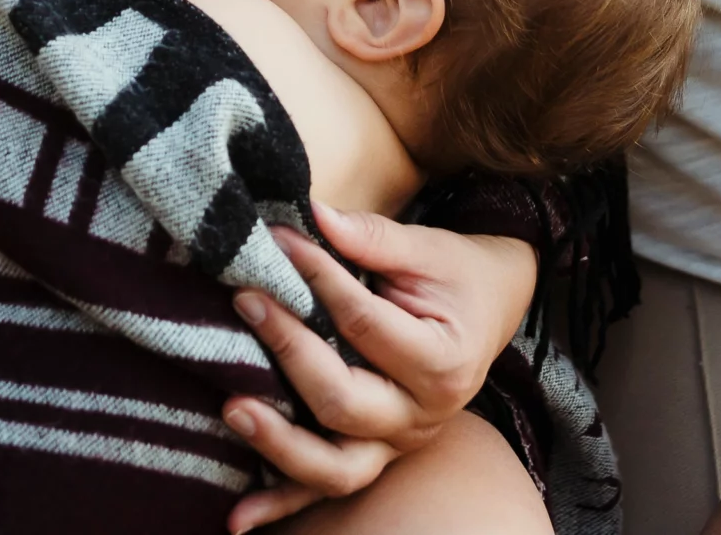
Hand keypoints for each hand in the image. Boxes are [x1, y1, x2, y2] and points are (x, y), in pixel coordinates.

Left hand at [220, 204, 537, 531]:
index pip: (366, 324)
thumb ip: (372, 236)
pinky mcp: (373, 457)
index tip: (278, 242)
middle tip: (245, 301)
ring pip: (335, 468)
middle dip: (288, 351)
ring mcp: (396, 447)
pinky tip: (237, 517)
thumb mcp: (428, 249)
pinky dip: (280, 505)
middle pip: (344, 402)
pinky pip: (322, 492)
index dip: (318, 279)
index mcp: (443, 364)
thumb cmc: (456, 275)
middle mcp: (421, 417)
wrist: (487, 308)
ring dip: (279, 444)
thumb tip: (313, 217)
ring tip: (233, 409)